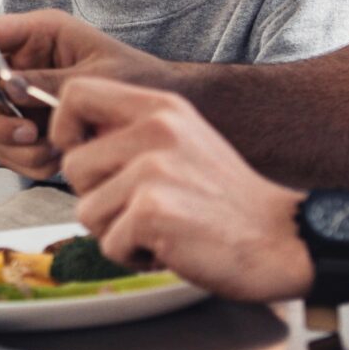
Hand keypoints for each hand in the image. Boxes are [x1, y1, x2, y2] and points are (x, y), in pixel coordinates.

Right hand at [0, 0, 141, 176]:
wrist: (161, 103)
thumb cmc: (138, 78)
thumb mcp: (97, 76)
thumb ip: (49, 81)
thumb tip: (7, 87)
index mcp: (40, 31)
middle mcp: (23, 58)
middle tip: (26, 135)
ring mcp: (20, 89)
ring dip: (10, 143)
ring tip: (53, 150)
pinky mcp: (24, 116)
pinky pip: (4, 142)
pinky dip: (23, 157)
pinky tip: (53, 158)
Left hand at [52, 77, 312, 302]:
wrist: (283, 239)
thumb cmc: (227, 200)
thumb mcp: (182, 142)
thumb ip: (131, 134)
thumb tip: (70, 141)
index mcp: (160, 107)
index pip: (75, 93)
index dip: (66, 128)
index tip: (86, 153)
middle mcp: (155, 131)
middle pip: (72, 165)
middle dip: (98, 197)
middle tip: (144, 207)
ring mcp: (153, 170)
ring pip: (86, 210)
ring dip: (117, 231)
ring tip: (161, 227)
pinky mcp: (152, 212)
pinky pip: (108, 244)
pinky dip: (134, 256)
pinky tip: (171, 247)